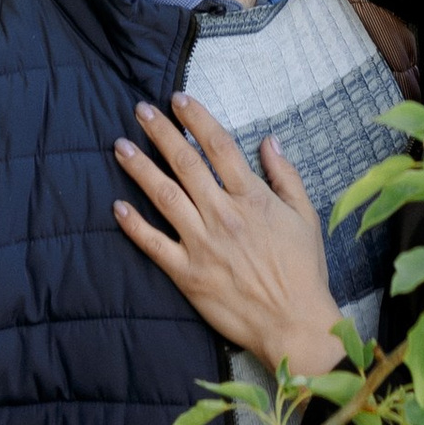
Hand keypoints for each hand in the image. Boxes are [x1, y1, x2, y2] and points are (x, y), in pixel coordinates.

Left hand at [113, 96, 343, 381]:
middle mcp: (224, 215)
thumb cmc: (304, 271)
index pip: (219, 146)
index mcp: (253, 198)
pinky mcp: (188, 274)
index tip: (178, 99)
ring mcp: (202, 244)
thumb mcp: (306, 216)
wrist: (295, 324)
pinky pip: (154, 244)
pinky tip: (117, 206)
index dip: (196, 119)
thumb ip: (286, 176)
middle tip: (141, 110)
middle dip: (160, 132)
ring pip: (164, 196)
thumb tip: (270, 140)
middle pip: (185, 163)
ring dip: (140, 168)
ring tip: (121, 147)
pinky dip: (134, 225)